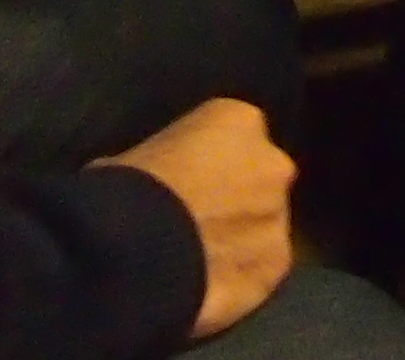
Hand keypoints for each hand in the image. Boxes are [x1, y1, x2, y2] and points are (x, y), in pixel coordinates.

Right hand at [94, 98, 296, 340]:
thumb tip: (155, 184)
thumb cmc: (126, 190)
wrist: (133, 248)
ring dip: (241, 237)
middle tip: (200, 219)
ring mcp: (278, 214)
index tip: (190, 181)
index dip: (212, 162)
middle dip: (237, 196)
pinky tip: (209, 284)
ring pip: (263, 225)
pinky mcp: (276, 262)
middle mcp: (271, 162)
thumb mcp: (136, 156)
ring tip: (202, 258)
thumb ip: (165, 161)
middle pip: (260, 178)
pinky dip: (239, 275)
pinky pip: (260, 267)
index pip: (235, 135)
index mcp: (237, 120)